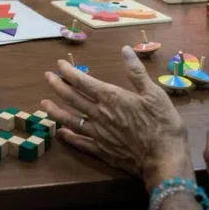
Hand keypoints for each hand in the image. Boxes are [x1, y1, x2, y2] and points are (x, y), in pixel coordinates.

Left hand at [42, 46, 191, 190]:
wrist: (164, 159)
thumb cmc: (162, 124)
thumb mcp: (154, 93)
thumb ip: (136, 72)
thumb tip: (125, 50)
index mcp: (111, 98)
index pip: (84, 82)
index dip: (70, 72)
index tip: (59, 65)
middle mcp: (100, 114)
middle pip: (73, 98)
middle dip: (58, 86)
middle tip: (46, 77)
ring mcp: (99, 134)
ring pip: (72, 120)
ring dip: (56, 111)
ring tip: (44, 104)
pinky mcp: (102, 151)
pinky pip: (80, 142)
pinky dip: (69, 137)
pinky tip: (60, 133)